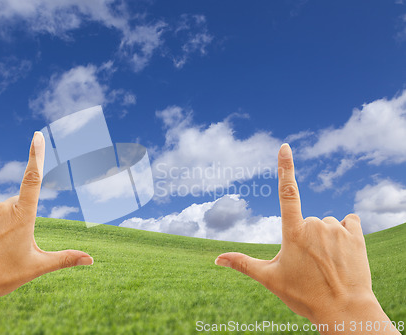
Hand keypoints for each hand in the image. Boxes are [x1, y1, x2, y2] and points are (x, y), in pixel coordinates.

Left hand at [0, 132, 92, 334]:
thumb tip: (91, 260)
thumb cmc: (1, 276)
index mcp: (23, 215)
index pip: (33, 178)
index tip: (37, 136)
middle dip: (14, 222)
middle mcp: (2, 206)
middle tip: (6, 249)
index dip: (36, 155)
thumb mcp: (37, 267)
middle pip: (14, 207)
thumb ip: (65, 259)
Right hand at [215, 144, 398, 334]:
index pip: (287, 192)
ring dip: (325, 237)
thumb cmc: (304, 295)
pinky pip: (349, 222)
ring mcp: (337, 229)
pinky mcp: (356, 235)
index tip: (285, 147)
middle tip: (310, 264)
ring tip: (327, 263)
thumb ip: (243, 263)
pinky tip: (343, 251)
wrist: (344, 311)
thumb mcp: (270, 279)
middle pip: (306, 220)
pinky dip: (345, 232)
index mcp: (293, 232)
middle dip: (305, 237)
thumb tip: (216, 259)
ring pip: (326, 223)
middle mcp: (315, 225)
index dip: (285, 168)